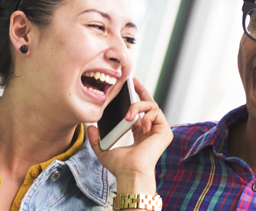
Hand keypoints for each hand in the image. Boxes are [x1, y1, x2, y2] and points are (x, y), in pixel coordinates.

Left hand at [87, 77, 172, 194]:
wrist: (130, 173)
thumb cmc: (120, 166)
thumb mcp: (103, 150)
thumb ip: (96, 139)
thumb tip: (90, 127)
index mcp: (140, 134)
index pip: (140, 112)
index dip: (135, 98)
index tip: (128, 87)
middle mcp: (151, 130)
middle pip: (149, 105)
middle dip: (141, 91)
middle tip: (132, 81)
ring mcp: (159, 131)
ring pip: (152, 106)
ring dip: (139, 106)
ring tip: (128, 116)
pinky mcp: (165, 132)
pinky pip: (158, 113)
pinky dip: (148, 114)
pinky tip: (141, 124)